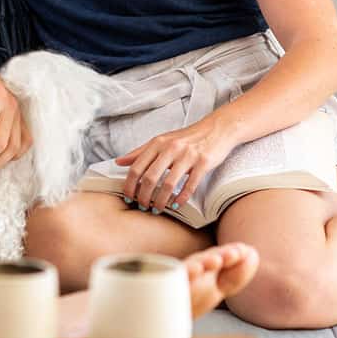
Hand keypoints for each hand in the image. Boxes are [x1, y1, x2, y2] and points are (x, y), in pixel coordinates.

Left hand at [116, 116, 235, 210]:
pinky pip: (190, 185)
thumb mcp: (161, 141)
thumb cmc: (187, 137)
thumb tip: (119, 162)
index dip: (130, 184)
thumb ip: (140, 152)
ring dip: (161, 201)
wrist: (217, 128)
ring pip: (168, 184)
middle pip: (150, 177)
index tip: (128, 196)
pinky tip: (176, 205)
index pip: (137, 167)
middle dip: (143, 196)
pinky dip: (181, 198)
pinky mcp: (203, 163)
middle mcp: (170, 148)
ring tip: (157, 209)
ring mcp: (187, 155)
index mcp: (157, 143)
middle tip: (142, 206)